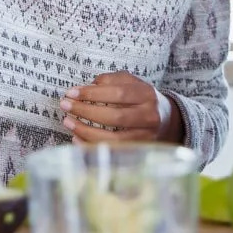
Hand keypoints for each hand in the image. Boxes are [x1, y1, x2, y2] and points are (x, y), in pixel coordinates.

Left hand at [60, 72, 183, 143]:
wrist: (167, 120)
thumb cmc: (141, 98)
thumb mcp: (131, 82)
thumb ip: (112, 80)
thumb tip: (88, 85)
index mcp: (147, 94)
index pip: (118, 93)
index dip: (93, 93)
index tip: (71, 92)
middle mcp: (149, 116)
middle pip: (115, 117)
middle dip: (86, 111)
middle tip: (65, 106)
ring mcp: (146, 137)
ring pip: (114, 139)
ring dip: (86, 131)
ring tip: (67, 122)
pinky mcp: (139, 151)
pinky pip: (112, 152)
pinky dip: (91, 146)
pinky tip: (76, 139)